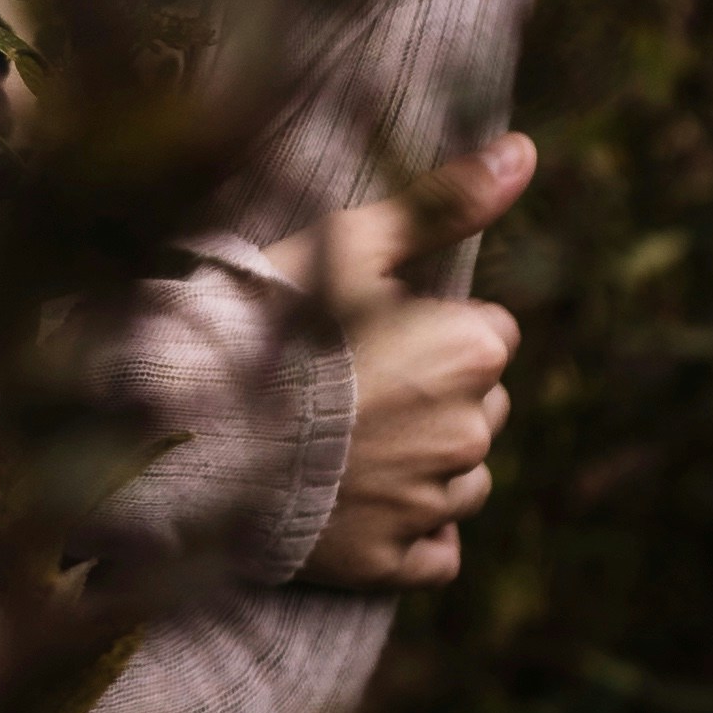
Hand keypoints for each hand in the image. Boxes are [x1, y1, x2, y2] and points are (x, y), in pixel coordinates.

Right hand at [276, 131, 532, 595]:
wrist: (186, 430)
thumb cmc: (265, 323)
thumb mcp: (350, 243)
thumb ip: (443, 201)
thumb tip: (525, 149)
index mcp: (471, 350)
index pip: (488, 337)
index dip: (429, 331)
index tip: (367, 333)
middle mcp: (469, 431)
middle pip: (478, 409)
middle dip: (430, 400)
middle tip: (346, 388)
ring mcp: (431, 505)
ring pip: (458, 481)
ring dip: (419, 467)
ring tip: (340, 445)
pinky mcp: (394, 564)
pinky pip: (432, 551)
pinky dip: (405, 533)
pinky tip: (351, 501)